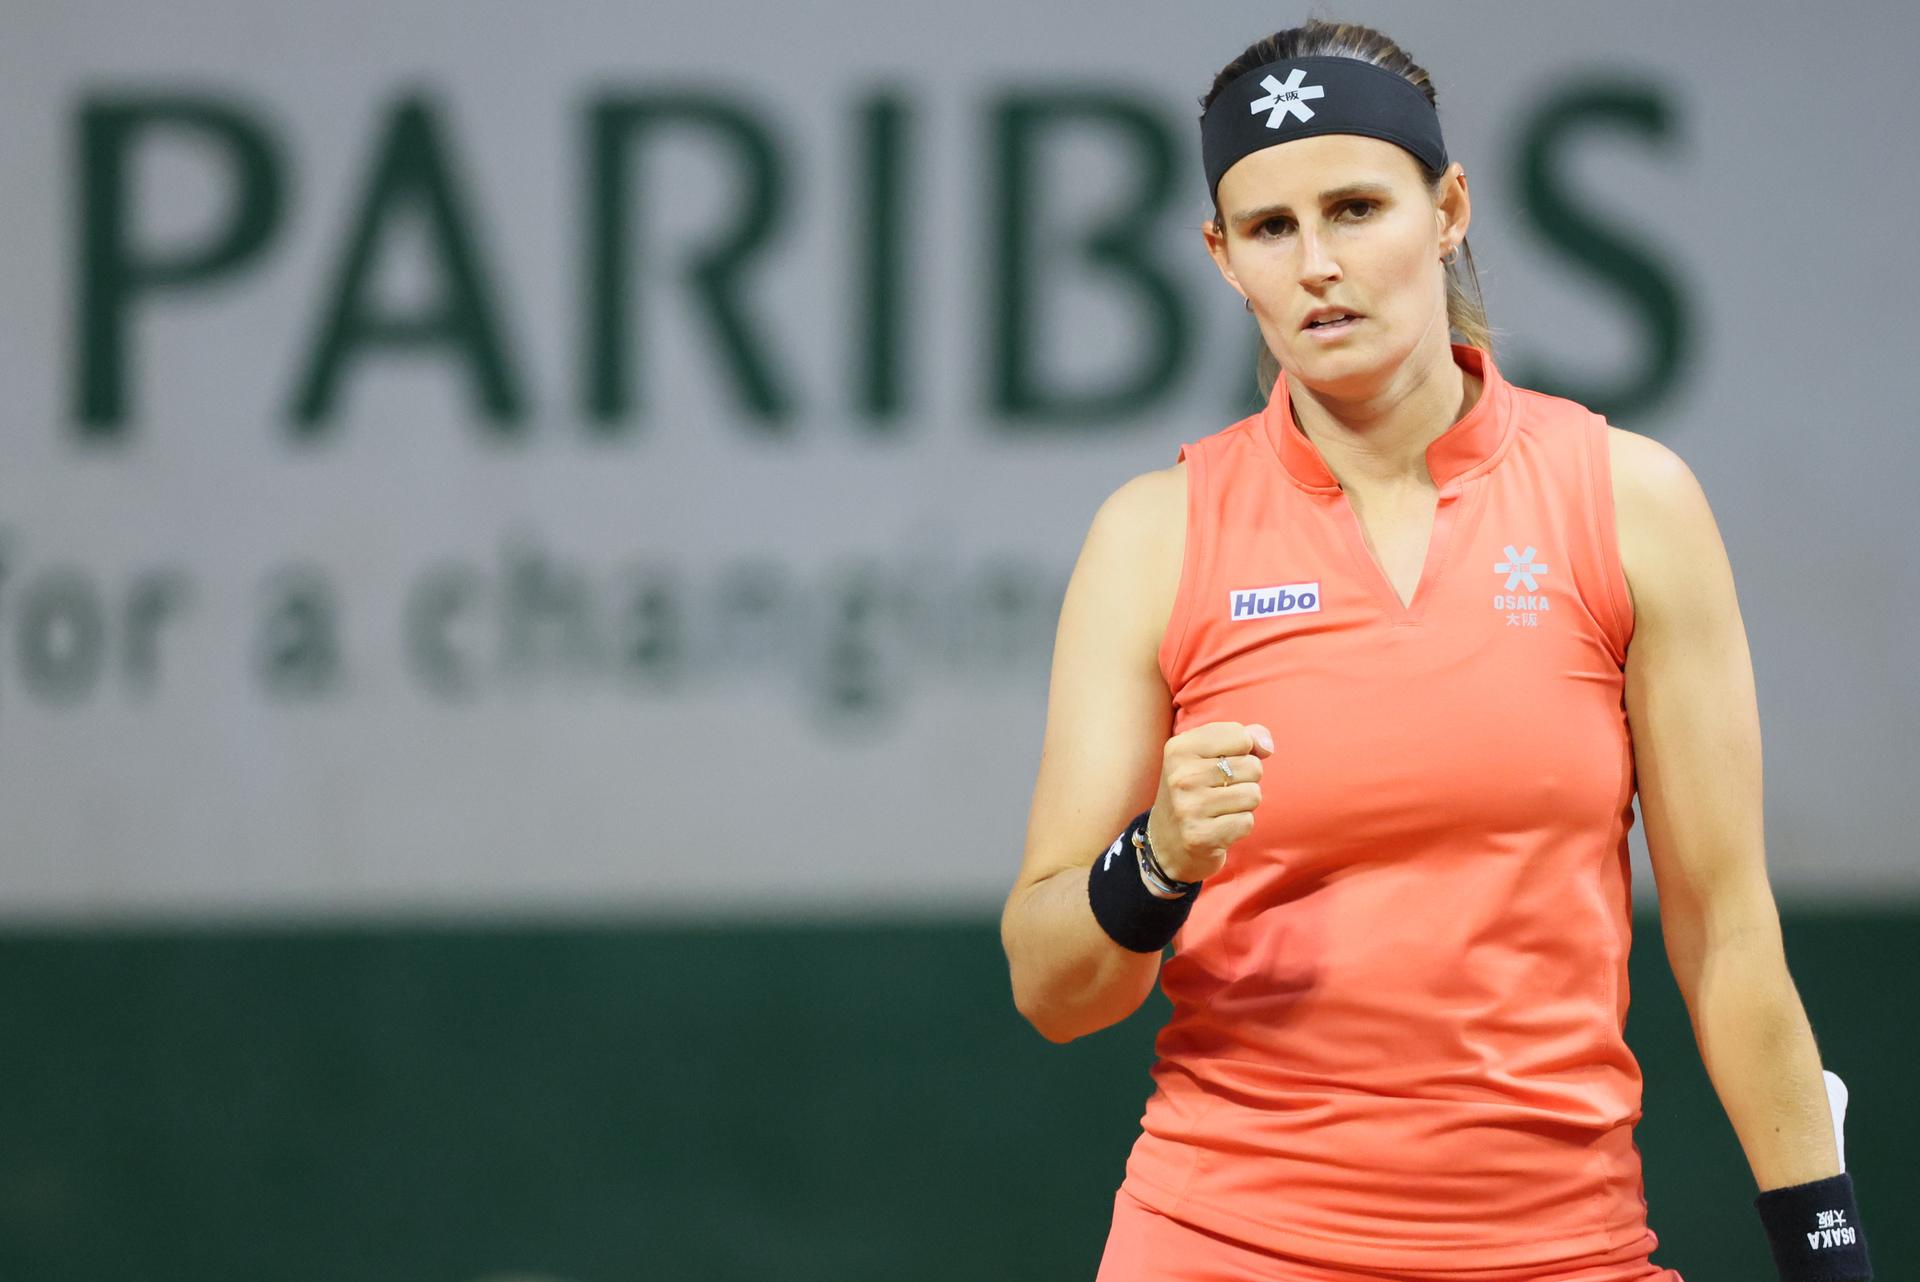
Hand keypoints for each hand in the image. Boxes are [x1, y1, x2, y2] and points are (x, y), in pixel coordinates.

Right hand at [1145, 721, 1273, 882]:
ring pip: (1253, 795)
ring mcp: (1189, 808)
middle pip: (1252, 766)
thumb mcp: (1209, 754)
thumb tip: (1267, 746)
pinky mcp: (1200, 836)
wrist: (1167, 841)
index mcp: (1179, 748)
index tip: (1223, 762)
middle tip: (1221, 790)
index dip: (1243, 750)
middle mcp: (1181, 776)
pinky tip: (1219, 826)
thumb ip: (1243, 738)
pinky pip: (1247, 822)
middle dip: (1246, 779)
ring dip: (1245, 804)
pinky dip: (1240, 826)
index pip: (1241, 735)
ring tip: (1221, 808)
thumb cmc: (1197, 789)